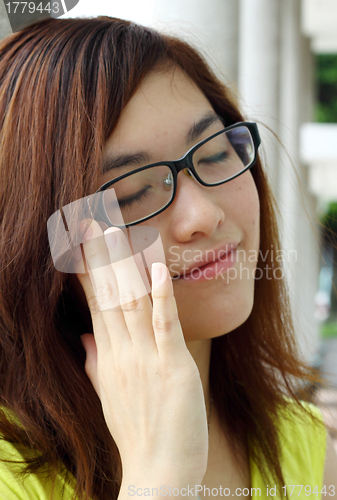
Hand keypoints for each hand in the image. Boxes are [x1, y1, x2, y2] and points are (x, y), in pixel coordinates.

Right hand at [74, 219, 208, 481]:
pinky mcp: (172, 367)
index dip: (88, 271)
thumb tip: (84, 337)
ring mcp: (145, 358)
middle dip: (97, 257)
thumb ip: (95, 362)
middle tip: (87, 223)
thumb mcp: (109, 395)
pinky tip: (156, 270)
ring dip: (122, 265)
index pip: (95, 303)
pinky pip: (164, 326)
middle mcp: (121, 352)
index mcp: (107, 356)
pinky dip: (161, 297)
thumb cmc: (138, 432)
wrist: (159, 473)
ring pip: (131, 302)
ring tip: (111, 232)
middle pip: (107, 295)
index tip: (79, 244)